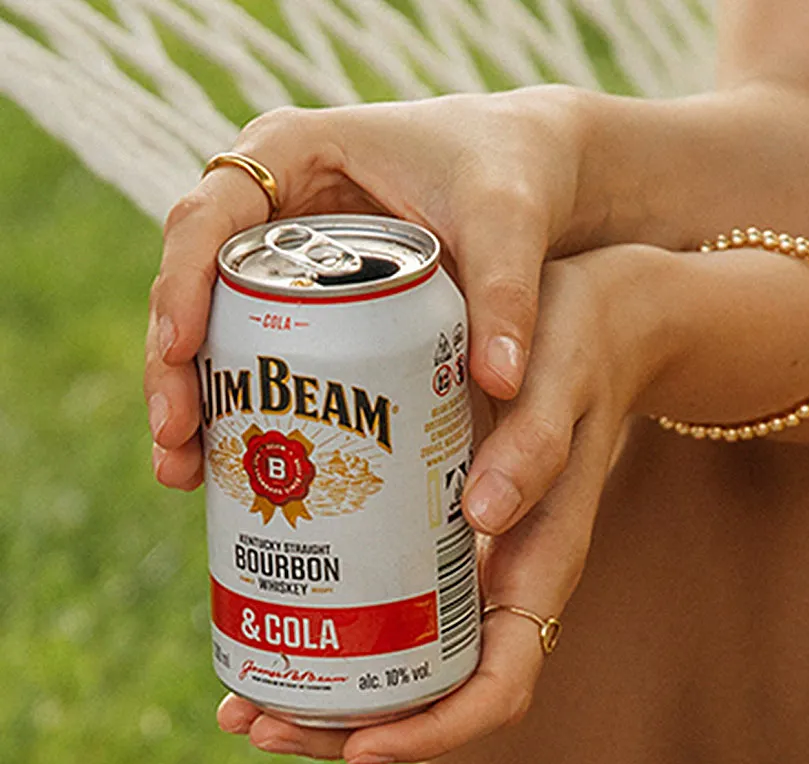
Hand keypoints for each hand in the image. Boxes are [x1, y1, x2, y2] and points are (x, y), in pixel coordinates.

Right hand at [146, 87, 588, 488]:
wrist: (540, 176)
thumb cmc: (515, 173)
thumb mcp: (510, 222)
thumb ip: (506, 293)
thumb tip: (500, 385)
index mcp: (291, 150)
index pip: (208, 215)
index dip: (182, 283)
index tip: (180, 350)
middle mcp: (269, 201)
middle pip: (192, 280)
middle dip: (174, 363)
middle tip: (176, 439)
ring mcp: (281, 254)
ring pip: (211, 325)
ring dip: (191, 397)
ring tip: (184, 474)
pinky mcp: (307, 301)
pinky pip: (254, 350)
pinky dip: (237, 405)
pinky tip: (222, 470)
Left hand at [217, 244, 683, 763]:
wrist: (593, 313)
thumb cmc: (580, 343)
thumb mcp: (563, 382)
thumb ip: (536, 445)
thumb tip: (483, 516)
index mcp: (543, 567)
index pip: (500, 686)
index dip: (435, 730)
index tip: (361, 741)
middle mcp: (503, 582)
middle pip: (435, 696)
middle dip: (347, 729)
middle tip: (254, 722)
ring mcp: (470, 562)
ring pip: (402, 664)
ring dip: (325, 695)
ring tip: (241, 702)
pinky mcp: (436, 530)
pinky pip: (387, 606)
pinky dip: (329, 633)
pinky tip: (267, 619)